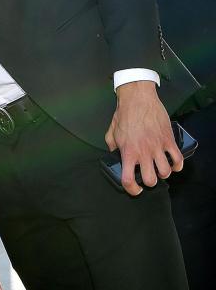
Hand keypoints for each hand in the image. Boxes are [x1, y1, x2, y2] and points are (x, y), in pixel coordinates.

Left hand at [104, 80, 181, 195]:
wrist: (138, 99)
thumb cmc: (124, 114)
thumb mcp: (111, 132)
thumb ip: (112, 147)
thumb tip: (114, 154)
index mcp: (128, 152)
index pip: (128, 179)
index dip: (132, 189)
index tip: (134, 189)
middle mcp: (143, 153)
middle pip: (151, 180)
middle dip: (149, 182)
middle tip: (147, 176)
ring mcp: (157, 147)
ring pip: (166, 172)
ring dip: (163, 173)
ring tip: (159, 169)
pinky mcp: (168, 140)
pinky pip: (178, 159)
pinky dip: (177, 165)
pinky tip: (173, 164)